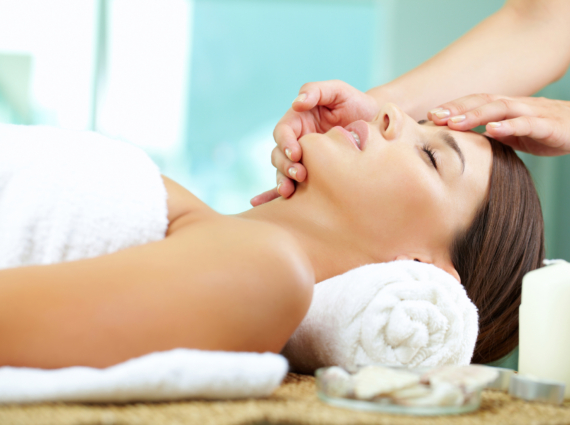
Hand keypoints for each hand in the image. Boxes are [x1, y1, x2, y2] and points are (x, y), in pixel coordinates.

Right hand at [250, 80, 379, 205]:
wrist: (375, 123)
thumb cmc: (356, 104)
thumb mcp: (338, 91)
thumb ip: (316, 90)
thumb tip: (296, 103)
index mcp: (298, 120)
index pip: (283, 132)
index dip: (285, 142)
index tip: (296, 152)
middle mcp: (296, 141)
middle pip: (278, 155)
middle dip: (284, 166)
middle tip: (300, 175)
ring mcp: (303, 159)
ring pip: (283, 172)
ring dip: (283, 181)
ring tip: (290, 192)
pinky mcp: (313, 174)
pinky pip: (296, 185)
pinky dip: (285, 194)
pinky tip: (282, 201)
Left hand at [428, 94, 569, 156]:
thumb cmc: (546, 132)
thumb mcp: (514, 136)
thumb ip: (492, 136)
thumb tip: (465, 142)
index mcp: (507, 107)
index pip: (476, 102)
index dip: (453, 107)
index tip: (430, 116)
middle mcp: (518, 105)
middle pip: (484, 100)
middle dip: (457, 108)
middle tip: (434, 117)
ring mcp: (534, 113)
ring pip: (502, 108)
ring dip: (476, 115)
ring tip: (455, 123)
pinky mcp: (550, 125)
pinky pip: (529, 123)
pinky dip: (510, 125)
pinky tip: (493, 130)